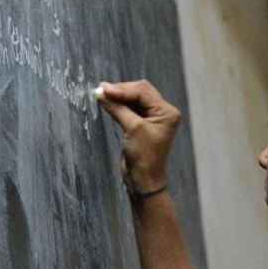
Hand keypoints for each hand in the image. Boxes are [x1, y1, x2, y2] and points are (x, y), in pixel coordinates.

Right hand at [98, 80, 181, 194]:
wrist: (143, 179)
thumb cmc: (144, 156)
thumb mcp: (132, 128)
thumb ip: (118, 108)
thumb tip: (102, 93)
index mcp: (166, 112)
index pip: (143, 92)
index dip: (122, 89)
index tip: (103, 89)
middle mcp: (162, 112)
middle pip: (139, 92)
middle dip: (120, 90)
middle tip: (101, 90)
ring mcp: (152, 118)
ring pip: (134, 99)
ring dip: (118, 97)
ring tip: (101, 94)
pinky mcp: (142, 124)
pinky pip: (130, 108)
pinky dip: (119, 105)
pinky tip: (108, 103)